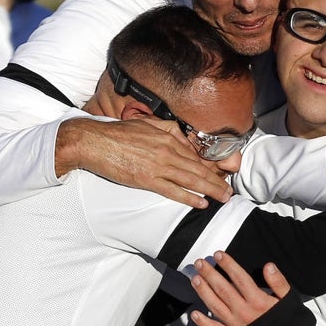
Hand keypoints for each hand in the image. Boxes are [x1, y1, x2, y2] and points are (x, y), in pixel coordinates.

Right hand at [55, 117, 231, 207]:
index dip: (210, 167)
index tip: (220, 176)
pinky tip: (201, 202)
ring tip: (223, 198)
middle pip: (198, 169)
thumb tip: (182, 136)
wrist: (95, 142)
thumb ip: (167, 129)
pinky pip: (173, 190)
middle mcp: (167, 151)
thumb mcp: (147, 123)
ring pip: (191, 179)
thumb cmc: (118, 133)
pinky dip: (189, 197)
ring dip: (210, 190)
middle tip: (229, 192)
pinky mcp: (147, 179)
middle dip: (217, 181)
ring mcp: (158, 165)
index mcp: (168, 137)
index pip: (195, 155)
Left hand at [189, 251, 290, 325]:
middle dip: (210, 274)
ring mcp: (236, 325)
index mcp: (258, 302)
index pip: (239, 278)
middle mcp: (244, 312)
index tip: (218, 255)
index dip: (228, 265)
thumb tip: (269, 266)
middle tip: (200, 263)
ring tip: (195, 279)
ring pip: (215, 306)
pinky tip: (194, 314)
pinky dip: (203, 323)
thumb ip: (278, 282)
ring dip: (203, 292)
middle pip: (223, 289)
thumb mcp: (290, 300)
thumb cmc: (290, 325)